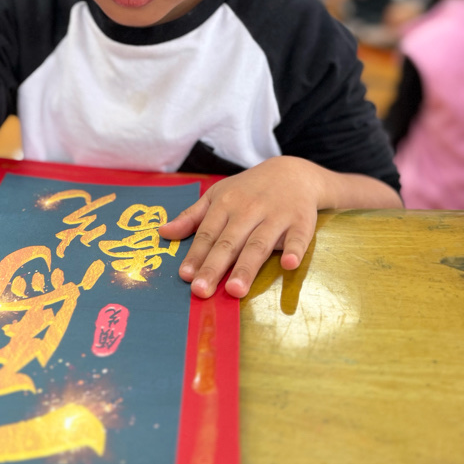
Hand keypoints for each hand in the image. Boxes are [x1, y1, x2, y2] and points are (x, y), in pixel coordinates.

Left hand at [160, 156, 321, 298]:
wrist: (293, 172)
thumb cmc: (248, 190)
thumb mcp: (217, 196)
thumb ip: (192, 217)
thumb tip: (163, 233)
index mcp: (225, 204)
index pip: (207, 234)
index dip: (196, 255)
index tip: (186, 276)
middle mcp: (249, 210)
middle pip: (229, 243)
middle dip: (214, 267)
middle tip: (201, 290)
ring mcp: (276, 215)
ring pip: (259, 244)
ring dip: (247, 267)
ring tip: (235, 290)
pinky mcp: (301, 221)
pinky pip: (298, 237)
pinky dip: (294, 250)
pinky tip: (288, 264)